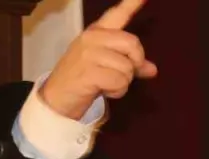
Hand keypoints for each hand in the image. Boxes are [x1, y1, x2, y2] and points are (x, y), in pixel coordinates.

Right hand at [39, 0, 156, 119]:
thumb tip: (152, 69)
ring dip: (123, 82)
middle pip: (132, 43)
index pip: (118, 13)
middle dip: (135, 62)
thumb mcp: (106, 66)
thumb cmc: (82, 79)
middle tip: (122, 74)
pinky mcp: (89, 72)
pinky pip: (120, 82)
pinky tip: (102, 90)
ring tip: (105, 84)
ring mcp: (89, 53)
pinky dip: (117, 91)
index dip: (132, 2)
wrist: (56, 98)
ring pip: (127, 67)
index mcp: (97, 32)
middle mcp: (92, 37)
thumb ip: (129, 63)